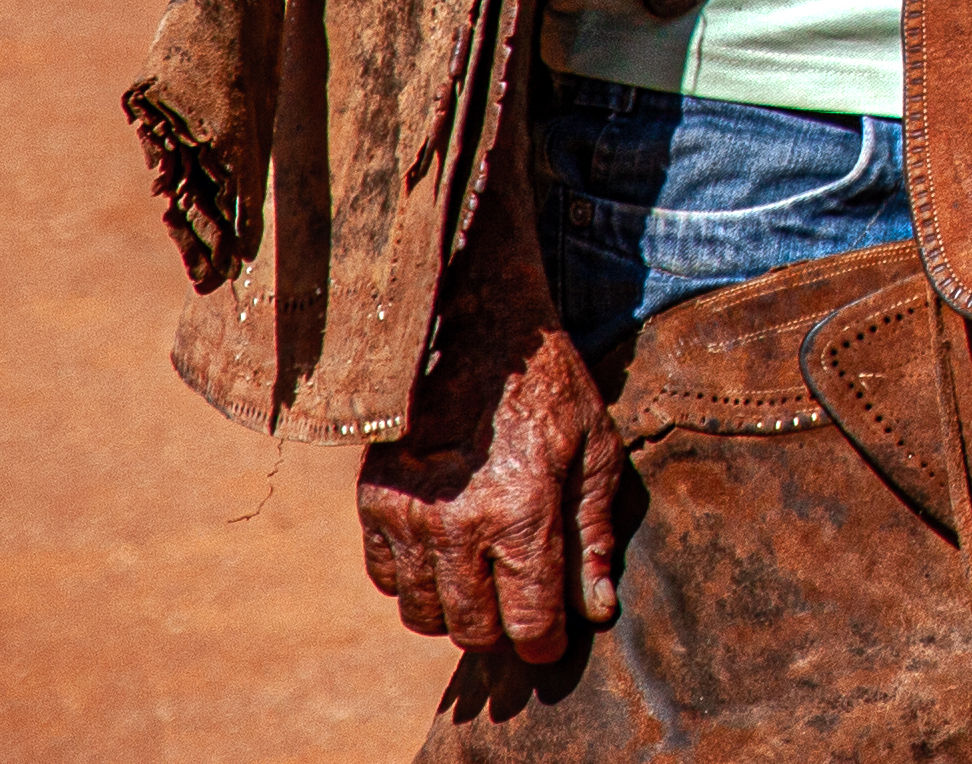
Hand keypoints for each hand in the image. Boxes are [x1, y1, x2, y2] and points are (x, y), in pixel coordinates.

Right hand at [354, 242, 628, 663]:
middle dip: (501, 631)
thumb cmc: (549, 387)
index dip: (544, 643)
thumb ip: (593, 535)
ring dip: (456, 611)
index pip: (527, 619)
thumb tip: (597, 608)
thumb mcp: (596, 451)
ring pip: (423, 612)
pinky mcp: (373, 502)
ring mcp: (407, 515)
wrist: (477, 327)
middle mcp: (456, 524)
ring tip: (484, 583)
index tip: (553, 643)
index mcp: (520, 512)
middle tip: (521, 609)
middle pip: (471, 627)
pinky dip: (414, 582)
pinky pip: (386, 578)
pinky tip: (444, 557)